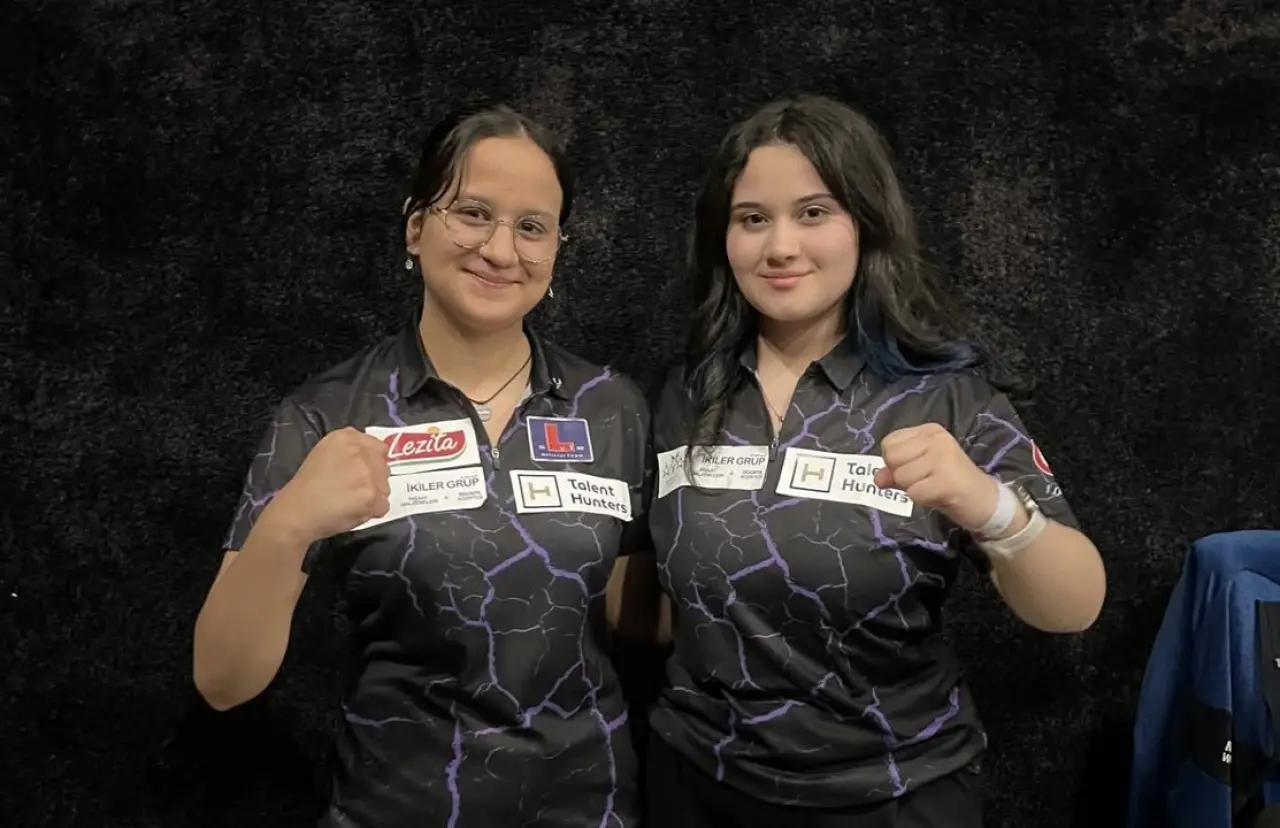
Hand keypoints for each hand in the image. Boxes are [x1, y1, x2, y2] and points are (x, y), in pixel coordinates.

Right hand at [267, 428, 391, 543]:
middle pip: (384, 467)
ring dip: (373, 495)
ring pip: (385, 486)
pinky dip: (372, 511)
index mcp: (346, 438)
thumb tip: (373, 451)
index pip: (379, 446)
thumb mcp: (325, 452)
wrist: (297, 511)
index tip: (363, 471)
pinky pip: (383, 505)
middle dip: (374, 479)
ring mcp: (367, 474)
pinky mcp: (371, 496)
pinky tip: (355, 510)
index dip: (373, 461)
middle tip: (353, 489)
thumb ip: (350, 448)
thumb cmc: (307, 484)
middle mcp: (359, 452)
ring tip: (351, 500)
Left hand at [872, 423, 997, 530]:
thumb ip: (897, 471)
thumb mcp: (920, 472)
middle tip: (925, 480)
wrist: (985, 501)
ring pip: (901, 476)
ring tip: (934, 487)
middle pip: (892, 458)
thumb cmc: (950, 483)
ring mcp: (943, 457)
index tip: (916, 469)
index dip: (894, 462)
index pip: (889, 443)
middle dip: (901, 476)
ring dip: (913, 489)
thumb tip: (877, 479)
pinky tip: (939, 495)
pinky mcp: (946, 480)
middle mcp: (937, 439)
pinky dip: (922, 499)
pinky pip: (914, 493)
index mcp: (930, 431)